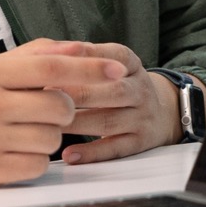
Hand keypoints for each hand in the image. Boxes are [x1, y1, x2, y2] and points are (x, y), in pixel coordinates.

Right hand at [0, 44, 127, 189]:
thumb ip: (33, 56)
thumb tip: (78, 48)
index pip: (50, 67)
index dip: (90, 69)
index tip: (119, 70)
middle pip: (59, 107)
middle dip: (61, 110)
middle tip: (39, 110)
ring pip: (53, 140)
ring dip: (47, 137)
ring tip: (18, 132)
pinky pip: (39, 166)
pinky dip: (33, 160)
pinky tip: (11, 152)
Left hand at [55, 41, 185, 165]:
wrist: (161, 113)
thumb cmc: (118, 85)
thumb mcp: (111, 65)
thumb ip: (82, 58)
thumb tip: (46, 52)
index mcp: (130, 64)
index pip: (113, 56)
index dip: (84, 58)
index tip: (53, 63)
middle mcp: (140, 89)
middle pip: (111, 91)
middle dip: (76, 93)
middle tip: (44, 96)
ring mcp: (142, 117)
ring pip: (108, 121)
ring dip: (76, 123)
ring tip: (48, 124)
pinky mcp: (140, 142)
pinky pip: (114, 149)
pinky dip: (91, 153)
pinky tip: (68, 154)